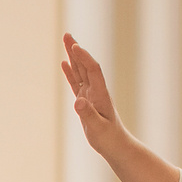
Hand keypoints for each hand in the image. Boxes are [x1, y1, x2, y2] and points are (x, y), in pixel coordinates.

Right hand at [61, 33, 124, 152]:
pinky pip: (76, 83)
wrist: (116, 146)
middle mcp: (96, 91)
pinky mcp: (86, 101)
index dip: (84, 58)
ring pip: (81, 71)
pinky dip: (71, 72)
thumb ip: (88, 114)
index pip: (93, 70)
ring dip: (73, 57)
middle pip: (86, 66)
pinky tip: (65, 63)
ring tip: (66, 42)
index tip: (74, 46)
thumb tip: (77, 101)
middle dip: (76, 50)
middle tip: (67, 35)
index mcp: (101, 95)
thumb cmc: (109, 139)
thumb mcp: (97, 128)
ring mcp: (91, 95)